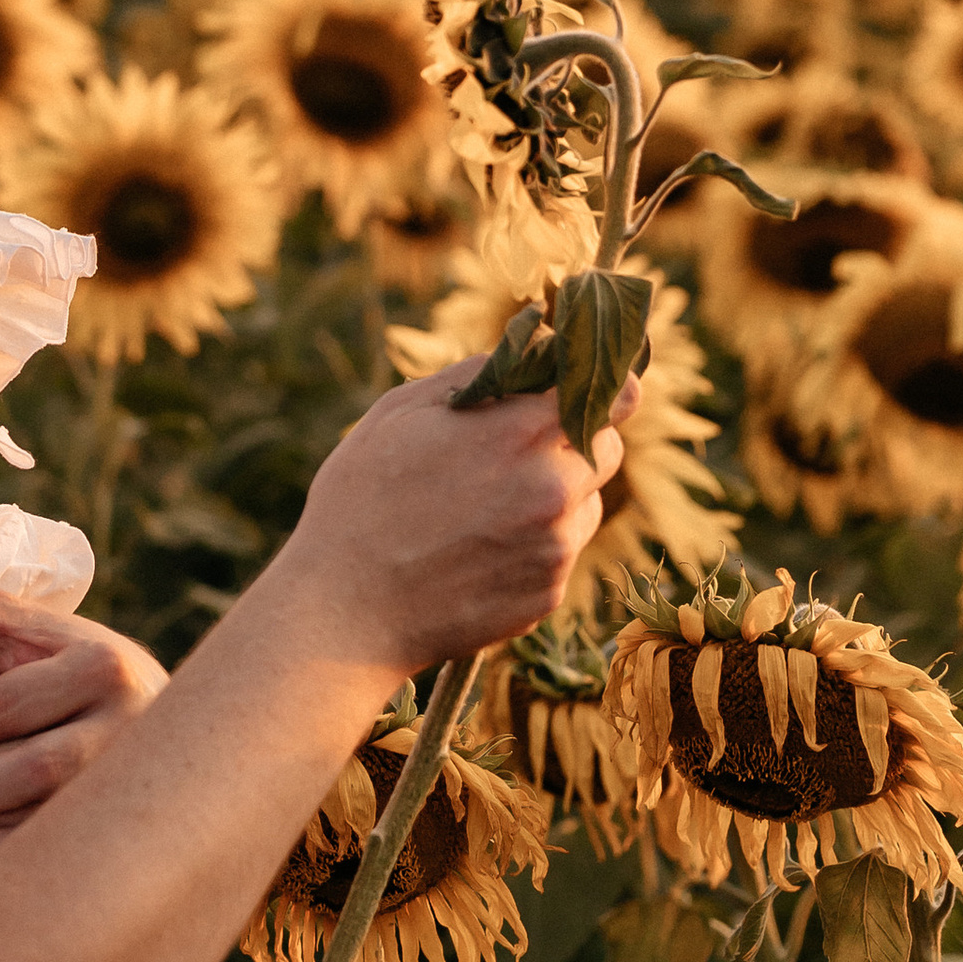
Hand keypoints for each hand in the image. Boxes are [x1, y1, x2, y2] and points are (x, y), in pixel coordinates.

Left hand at [0, 546, 161, 868]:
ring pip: (53, 812)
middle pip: (33, 765)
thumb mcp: (26, 630)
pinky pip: (69, 847)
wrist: (172, 719)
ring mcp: (130, 777)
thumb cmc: (72, 669)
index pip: (5, 707)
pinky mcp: (132, 817)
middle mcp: (124, 723)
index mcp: (96, 667)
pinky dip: (14, 854)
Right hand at [289, 351, 631, 669]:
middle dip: (574, 441)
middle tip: (518, 450)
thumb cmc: (360, 500)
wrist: (345, 609)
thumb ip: (477, 375)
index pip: (616, 395)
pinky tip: (475, 553)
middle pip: (608, 450)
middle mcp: (554, 490)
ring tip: (483, 510)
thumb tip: (531, 352)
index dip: (606, 387)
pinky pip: (559, 555)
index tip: (591, 388)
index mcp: (523, 432)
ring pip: (585, 505)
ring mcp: (556, 549)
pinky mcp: (548, 595)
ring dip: (555, 497)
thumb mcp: (401, 411)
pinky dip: (532, 548)